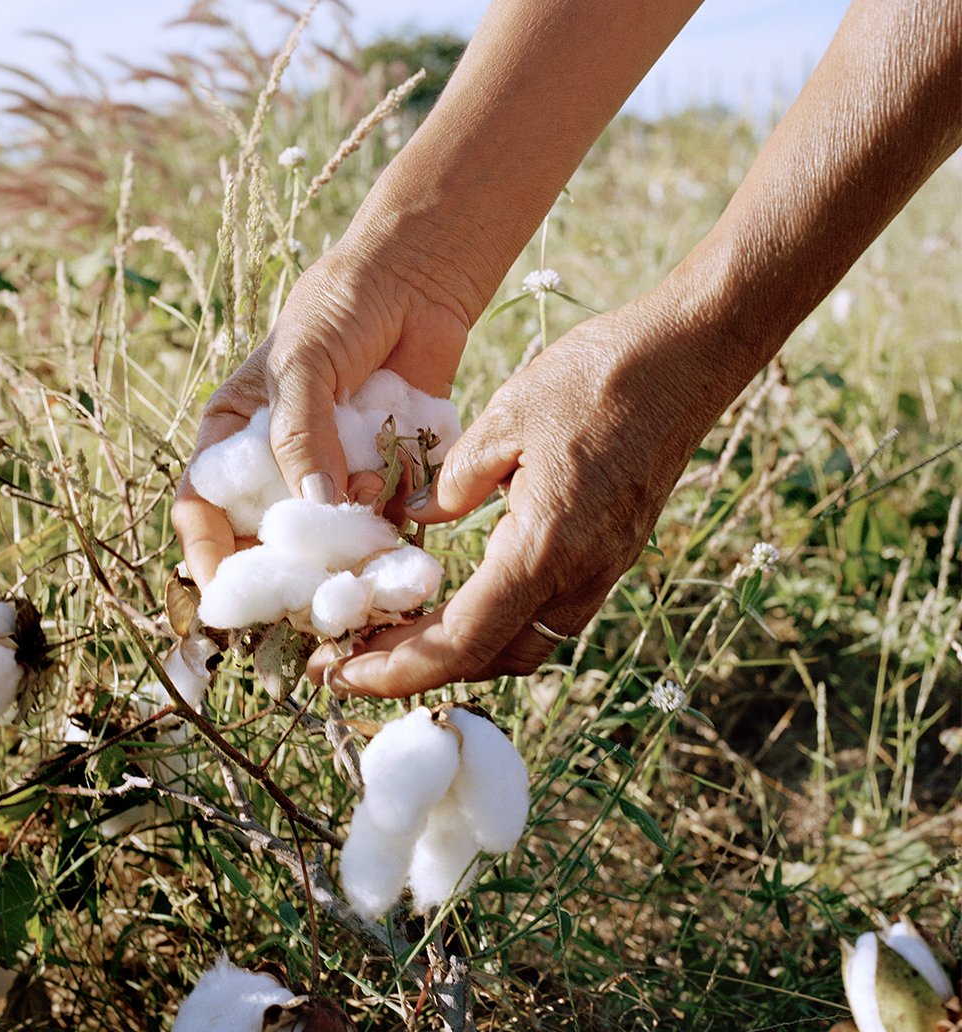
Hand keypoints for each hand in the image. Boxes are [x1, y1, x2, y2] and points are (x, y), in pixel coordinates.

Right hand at [173, 239, 474, 587]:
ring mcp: (332, 474)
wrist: (414, 282)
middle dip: (283, 569)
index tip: (224, 592)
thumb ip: (300, 436)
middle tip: (303, 595)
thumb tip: (314, 507)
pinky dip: (387, 528)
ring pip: (326, 539)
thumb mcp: (302, 365)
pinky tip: (395, 508)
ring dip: (342, 549)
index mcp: (232, 436)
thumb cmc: (339, 310)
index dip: (207, 554)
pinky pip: (380, 520)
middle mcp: (278, 465)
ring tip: (362, 538)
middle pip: (265, 539)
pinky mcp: (383, 475)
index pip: (203, 508)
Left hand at [309, 284, 742, 696]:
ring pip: (524, 644)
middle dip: (419, 668)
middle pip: (491, 658)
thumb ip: (452, 481)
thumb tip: (416, 518)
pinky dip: (496, 621)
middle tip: (355, 654)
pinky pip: (548, 613)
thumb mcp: (503, 419)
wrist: (688, 358)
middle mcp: (579, 576)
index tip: (344, 674)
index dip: (398, 669)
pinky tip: (459, 593)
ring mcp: (604, 570)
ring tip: (399, 628)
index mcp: (544, 547)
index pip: (461, 642)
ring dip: (462, 650)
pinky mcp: (613, 554)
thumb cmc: (595, 377)